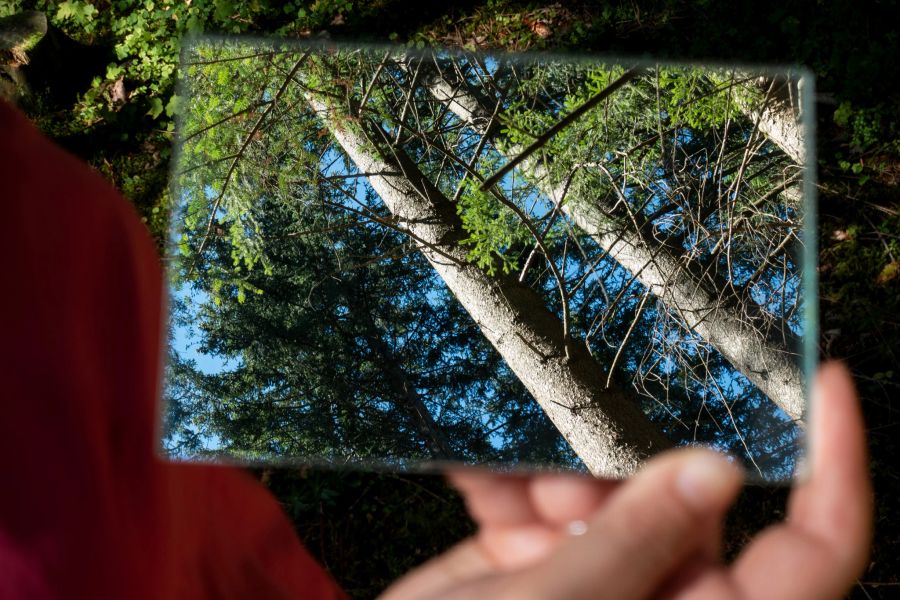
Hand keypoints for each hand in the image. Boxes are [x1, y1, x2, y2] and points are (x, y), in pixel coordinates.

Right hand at [379, 362, 871, 599]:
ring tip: (505, 451)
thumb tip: (715, 472)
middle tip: (576, 415)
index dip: (835, 466)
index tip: (824, 379)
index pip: (812, 548)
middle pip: (685, 493)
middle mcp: (662, 593)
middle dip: (625, 449)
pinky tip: (472, 463)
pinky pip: (538, 493)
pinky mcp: (541, 556)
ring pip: (603, 481)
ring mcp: (601, 573)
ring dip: (550, 459)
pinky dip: (505, 473)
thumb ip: (633, 545)